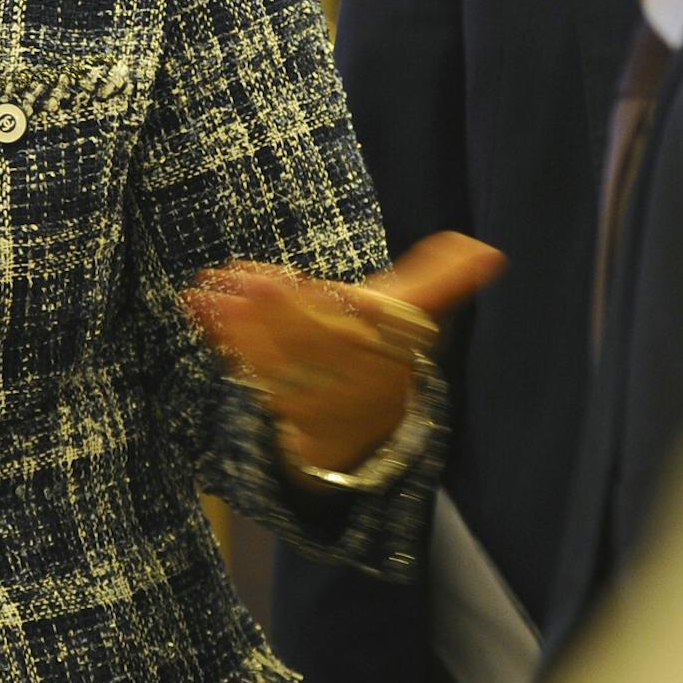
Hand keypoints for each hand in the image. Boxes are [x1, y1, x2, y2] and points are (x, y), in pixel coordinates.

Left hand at [183, 231, 504, 478]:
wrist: (360, 431)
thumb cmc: (384, 351)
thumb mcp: (413, 315)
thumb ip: (442, 280)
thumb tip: (486, 251)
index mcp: (382, 349)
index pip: (351, 327)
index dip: (317, 305)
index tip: (286, 280)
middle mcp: (345, 375)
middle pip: (306, 343)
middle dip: (272, 313)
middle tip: (238, 279)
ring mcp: (308, 393)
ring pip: (271, 358)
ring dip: (236, 326)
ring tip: (205, 292)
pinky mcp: (273, 398)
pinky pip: (245, 367)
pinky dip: (218, 336)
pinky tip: (196, 305)